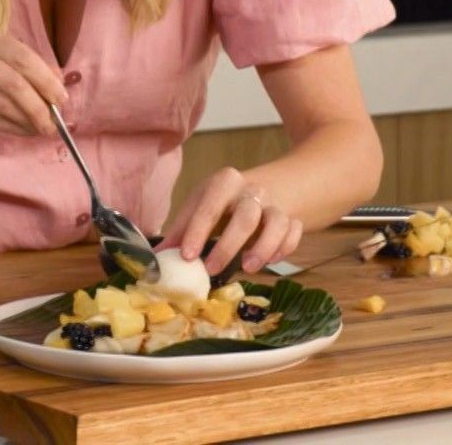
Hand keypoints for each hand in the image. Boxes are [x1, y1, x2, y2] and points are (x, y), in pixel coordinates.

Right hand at [0, 30, 66, 136]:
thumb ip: (16, 67)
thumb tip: (56, 85)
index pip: (22, 56)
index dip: (46, 77)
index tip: (61, 97)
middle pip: (14, 80)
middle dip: (39, 103)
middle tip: (54, 120)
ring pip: (3, 102)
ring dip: (27, 119)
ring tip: (42, 129)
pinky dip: (10, 126)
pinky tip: (22, 132)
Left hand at [157, 167, 302, 277]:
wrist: (267, 187)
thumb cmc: (224, 203)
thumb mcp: (200, 206)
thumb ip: (182, 231)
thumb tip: (157, 259)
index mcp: (224, 182)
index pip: (210, 206)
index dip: (197, 231)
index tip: (187, 257)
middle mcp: (252, 191)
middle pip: (245, 216)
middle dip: (228, 246)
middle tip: (212, 270)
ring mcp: (275, 204)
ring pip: (277, 222)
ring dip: (263, 248)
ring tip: (248, 267)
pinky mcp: (292, 218)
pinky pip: (294, 232)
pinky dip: (285, 247)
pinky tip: (271, 260)